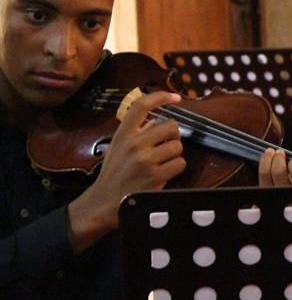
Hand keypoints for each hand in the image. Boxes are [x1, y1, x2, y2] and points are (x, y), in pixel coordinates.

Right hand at [68, 91, 186, 250]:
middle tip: (165, 146)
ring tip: (162, 162)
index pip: (141, 105)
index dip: (161, 96)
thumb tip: (154, 119)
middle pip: (171, 125)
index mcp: (123, 134)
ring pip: (178, 145)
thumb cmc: (113, 174)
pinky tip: (165, 173)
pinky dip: (176, 168)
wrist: (104, 203)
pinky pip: (180, 163)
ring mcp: (145, 160)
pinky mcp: (156, 176)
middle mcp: (134, 144)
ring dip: (175, 154)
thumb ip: (135, 132)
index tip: (175, 97)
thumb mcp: (117, 148)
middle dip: (173, 136)